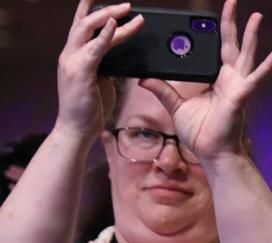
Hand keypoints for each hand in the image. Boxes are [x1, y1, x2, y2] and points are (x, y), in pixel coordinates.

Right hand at [54, 1, 144, 136]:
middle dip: (106, 9)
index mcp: (74, 56)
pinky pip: (94, 49)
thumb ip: (107, 65)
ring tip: (128, 10)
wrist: (76, 129)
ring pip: (87, 29)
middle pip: (85, 23)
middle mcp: (70, 55)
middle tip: (127, 4)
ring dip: (109, 17)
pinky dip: (105, 35)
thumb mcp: (100, 80)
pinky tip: (115, 25)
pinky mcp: (80, 72)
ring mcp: (72, 62)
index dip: (90, 11)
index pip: (81, 27)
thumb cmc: (89, 107)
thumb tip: (123, 56)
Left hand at [139, 0, 271, 160]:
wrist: (212, 154)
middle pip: (232, 44)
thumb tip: (144, 77)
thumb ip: (162, 89)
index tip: (209, 17)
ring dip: (252, 35)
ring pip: (247, 54)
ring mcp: (238, 87)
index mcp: (217, 80)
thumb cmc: (201, 134)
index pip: (216, 50)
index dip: (214, 32)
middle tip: (232, 1)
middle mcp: (231, 80)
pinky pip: (255, 78)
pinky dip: (268, 65)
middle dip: (233, 23)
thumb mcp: (175, 107)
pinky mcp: (240, 96)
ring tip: (257, 16)